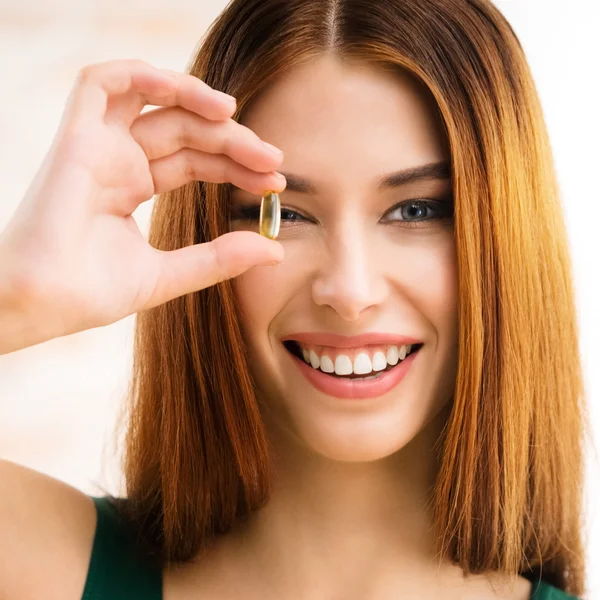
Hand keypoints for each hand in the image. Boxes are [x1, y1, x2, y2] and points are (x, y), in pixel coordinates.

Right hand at [0, 59, 285, 350]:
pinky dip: (148, 76)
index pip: (196, 161)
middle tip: (274, 161)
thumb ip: (219, 259)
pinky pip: (103, 82)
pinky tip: (199, 98)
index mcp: (133, 187)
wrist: (41, 306)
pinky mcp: (75, 138)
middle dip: (233, 141)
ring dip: (200, 102)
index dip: (236, 166)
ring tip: (238, 118)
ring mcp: (97, 147)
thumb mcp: (170, 274)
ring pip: (156, 102)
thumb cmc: (91, 293)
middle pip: (186, 132)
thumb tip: (274, 249)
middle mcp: (118, 161)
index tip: (275, 182)